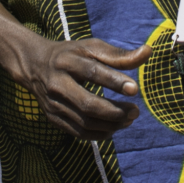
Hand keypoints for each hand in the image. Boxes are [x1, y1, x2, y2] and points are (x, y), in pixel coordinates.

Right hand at [13, 35, 149, 138]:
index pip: (92, 72)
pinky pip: (79, 132)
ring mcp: (53, 104)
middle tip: (136, 111)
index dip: (114, 81)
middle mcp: (57, 84)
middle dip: (115, 111)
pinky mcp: (53, 118)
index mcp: (66, 61)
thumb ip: (119, 54)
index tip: (135, 89)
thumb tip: (148, 52)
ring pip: (85, 122)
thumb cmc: (71, 54)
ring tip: (129, 119)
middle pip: (87, 104)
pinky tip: (114, 127)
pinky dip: (100, 134)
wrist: (35, 66)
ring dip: (111, 124)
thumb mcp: (91, 48)